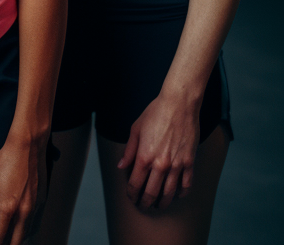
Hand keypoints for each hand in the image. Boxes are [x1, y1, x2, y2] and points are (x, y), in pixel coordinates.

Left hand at [0, 134, 45, 244]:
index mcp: (7, 208)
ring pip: (27, 234)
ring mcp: (35, 208)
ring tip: (7, 239)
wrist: (27, 147)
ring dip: (17, 239)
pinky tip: (21, 229)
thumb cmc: (4, 161)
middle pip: (16, 241)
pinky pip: (35, 223)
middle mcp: (23, 212)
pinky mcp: (42, 202)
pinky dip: (27, 230)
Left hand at [118, 91, 199, 209]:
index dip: (132, 193)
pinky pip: (187, 184)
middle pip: (151, 192)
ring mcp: (177, 165)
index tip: (131, 197)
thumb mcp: (135, 129)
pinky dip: (182, 193)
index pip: (136, 183)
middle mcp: (161, 164)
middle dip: (146, 202)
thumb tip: (122, 166)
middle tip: (143, 207)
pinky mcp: (190, 162)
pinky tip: (177, 195)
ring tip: (159, 206)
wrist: (178, 105)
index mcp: (144, 156)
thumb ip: (129, 151)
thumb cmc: (155, 114)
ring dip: (163, 202)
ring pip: (170, 193)